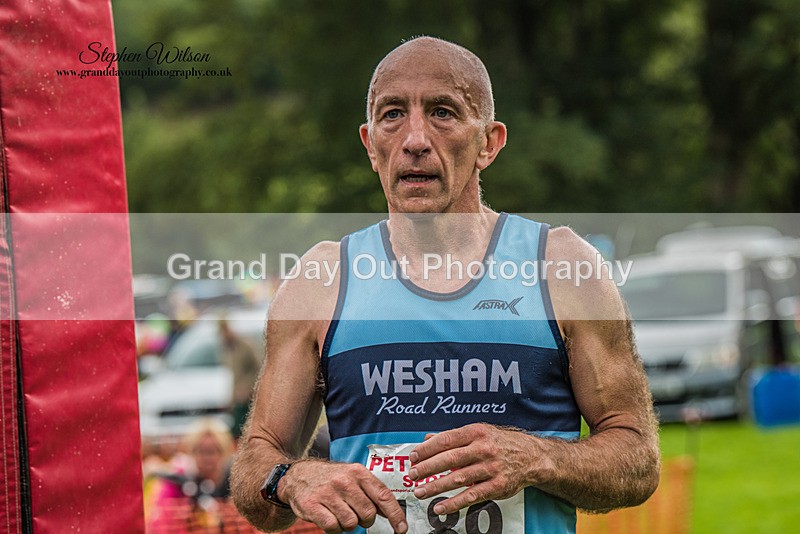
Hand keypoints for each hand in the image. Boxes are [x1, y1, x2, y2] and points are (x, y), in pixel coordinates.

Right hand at [278, 460, 407, 533]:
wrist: (298, 475)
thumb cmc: (331, 479)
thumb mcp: (353, 477)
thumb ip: (372, 492)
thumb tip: (393, 512)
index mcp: (358, 472)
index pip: (383, 496)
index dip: (395, 515)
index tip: (401, 529)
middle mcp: (344, 481)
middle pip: (368, 513)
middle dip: (365, 520)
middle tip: (355, 513)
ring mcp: (328, 493)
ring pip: (350, 523)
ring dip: (347, 524)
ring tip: (339, 513)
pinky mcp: (312, 505)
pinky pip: (332, 527)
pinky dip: (333, 529)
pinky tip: (329, 518)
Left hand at [409, 423, 539, 514]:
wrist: (532, 457)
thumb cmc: (501, 443)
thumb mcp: (479, 432)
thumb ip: (452, 437)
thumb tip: (427, 439)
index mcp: (476, 432)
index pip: (446, 440)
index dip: (427, 449)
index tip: (413, 457)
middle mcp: (484, 449)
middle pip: (449, 459)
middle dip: (427, 468)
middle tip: (412, 475)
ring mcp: (491, 468)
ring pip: (458, 478)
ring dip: (436, 486)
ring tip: (420, 492)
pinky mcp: (497, 486)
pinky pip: (471, 496)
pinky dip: (453, 503)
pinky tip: (439, 507)